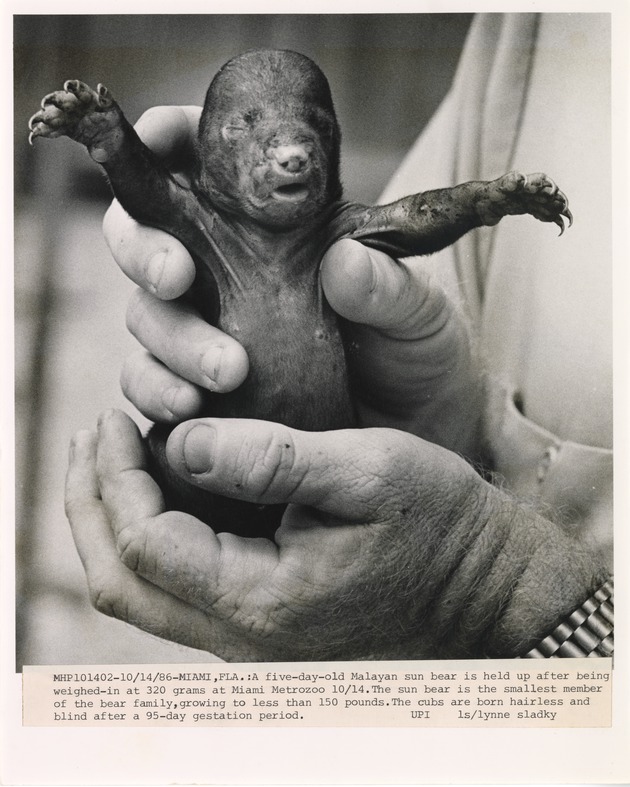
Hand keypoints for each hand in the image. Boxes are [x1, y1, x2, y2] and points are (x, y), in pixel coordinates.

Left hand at [66, 409, 601, 660]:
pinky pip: (176, 590)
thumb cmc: (440, 524)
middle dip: (91, 503)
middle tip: (94, 434)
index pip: (146, 542)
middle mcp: (243, 638)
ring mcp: (248, 639)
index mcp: (263, 602)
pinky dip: (151, 535)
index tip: (119, 418)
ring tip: (112, 456)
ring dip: (113, 521)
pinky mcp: (261, 624)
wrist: (487, 588)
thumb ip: (270, 460)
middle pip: (121, 584)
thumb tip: (181, 445)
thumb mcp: (367, 471)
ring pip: (142, 593)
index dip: (118, 476)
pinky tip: (162, 488)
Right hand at [104, 106, 483, 457]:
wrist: (419, 425)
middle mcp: (224, 267)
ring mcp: (205, 327)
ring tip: (227, 370)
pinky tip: (191, 408)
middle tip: (178, 276)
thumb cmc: (417, 347)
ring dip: (171, 339)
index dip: (168, 138)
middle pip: (144, 235)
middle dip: (148, 250)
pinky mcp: (198, 387)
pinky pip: (150, 383)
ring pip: (146, 315)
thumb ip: (391, 286)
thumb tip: (343, 261)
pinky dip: (159, 391)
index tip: (164, 143)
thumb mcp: (420, 311)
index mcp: (269, 223)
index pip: (200, 160)